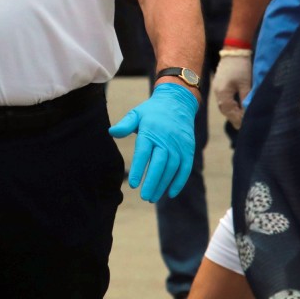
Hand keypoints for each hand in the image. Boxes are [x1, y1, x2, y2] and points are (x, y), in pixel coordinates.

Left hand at [109, 82, 198, 202]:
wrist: (177, 101)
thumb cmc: (152, 111)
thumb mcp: (137, 113)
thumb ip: (125, 124)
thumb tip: (111, 132)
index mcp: (150, 131)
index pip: (143, 153)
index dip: (138, 169)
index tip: (133, 184)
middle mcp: (166, 139)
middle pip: (159, 164)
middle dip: (152, 182)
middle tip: (144, 196)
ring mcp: (178, 145)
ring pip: (172, 168)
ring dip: (163, 184)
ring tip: (153, 197)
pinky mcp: (188, 149)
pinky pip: (185, 168)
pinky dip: (179, 181)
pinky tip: (170, 193)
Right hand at [212, 49, 251, 128]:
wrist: (234, 50)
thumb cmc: (241, 66)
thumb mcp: (246, 84)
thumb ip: (246, 99)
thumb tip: (248, 112)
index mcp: (223, 93)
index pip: (230, 112)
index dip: (238, 119)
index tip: (247, 125)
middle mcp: (217, 92)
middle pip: (225, 110)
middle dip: (235, 118)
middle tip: (244, 126)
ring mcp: (217, 88)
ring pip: (224, 105)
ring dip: (232, 112)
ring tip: (241, 118)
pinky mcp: (219, 84)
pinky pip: (224, 99)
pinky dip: (230, 105)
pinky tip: (237, 107)